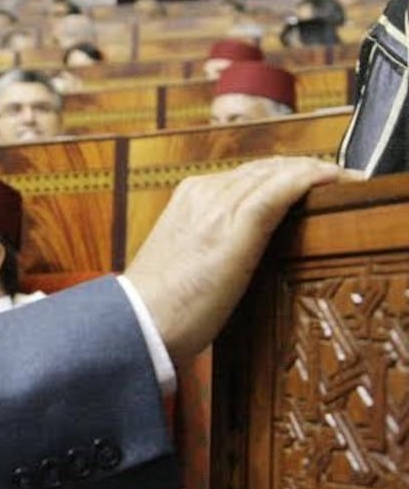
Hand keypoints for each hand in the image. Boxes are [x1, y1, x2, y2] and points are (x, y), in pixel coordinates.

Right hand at [124, 157, 348, 363]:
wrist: (140, 321)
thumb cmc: (163, 303)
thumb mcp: (188, 258)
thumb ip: (213, 238)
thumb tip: (243, 247)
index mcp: (188, 196)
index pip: (247, 174)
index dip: (284, 173)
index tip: (312, 181)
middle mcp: (203, 192)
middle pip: (266, 167)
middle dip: (304, 168)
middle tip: (340, 178)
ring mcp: (218, 205)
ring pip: (277, 172)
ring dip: (316, 171)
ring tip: (347, 178)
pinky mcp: (236, 226)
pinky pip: (281, 189)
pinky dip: (310, 179)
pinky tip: (335, 179)